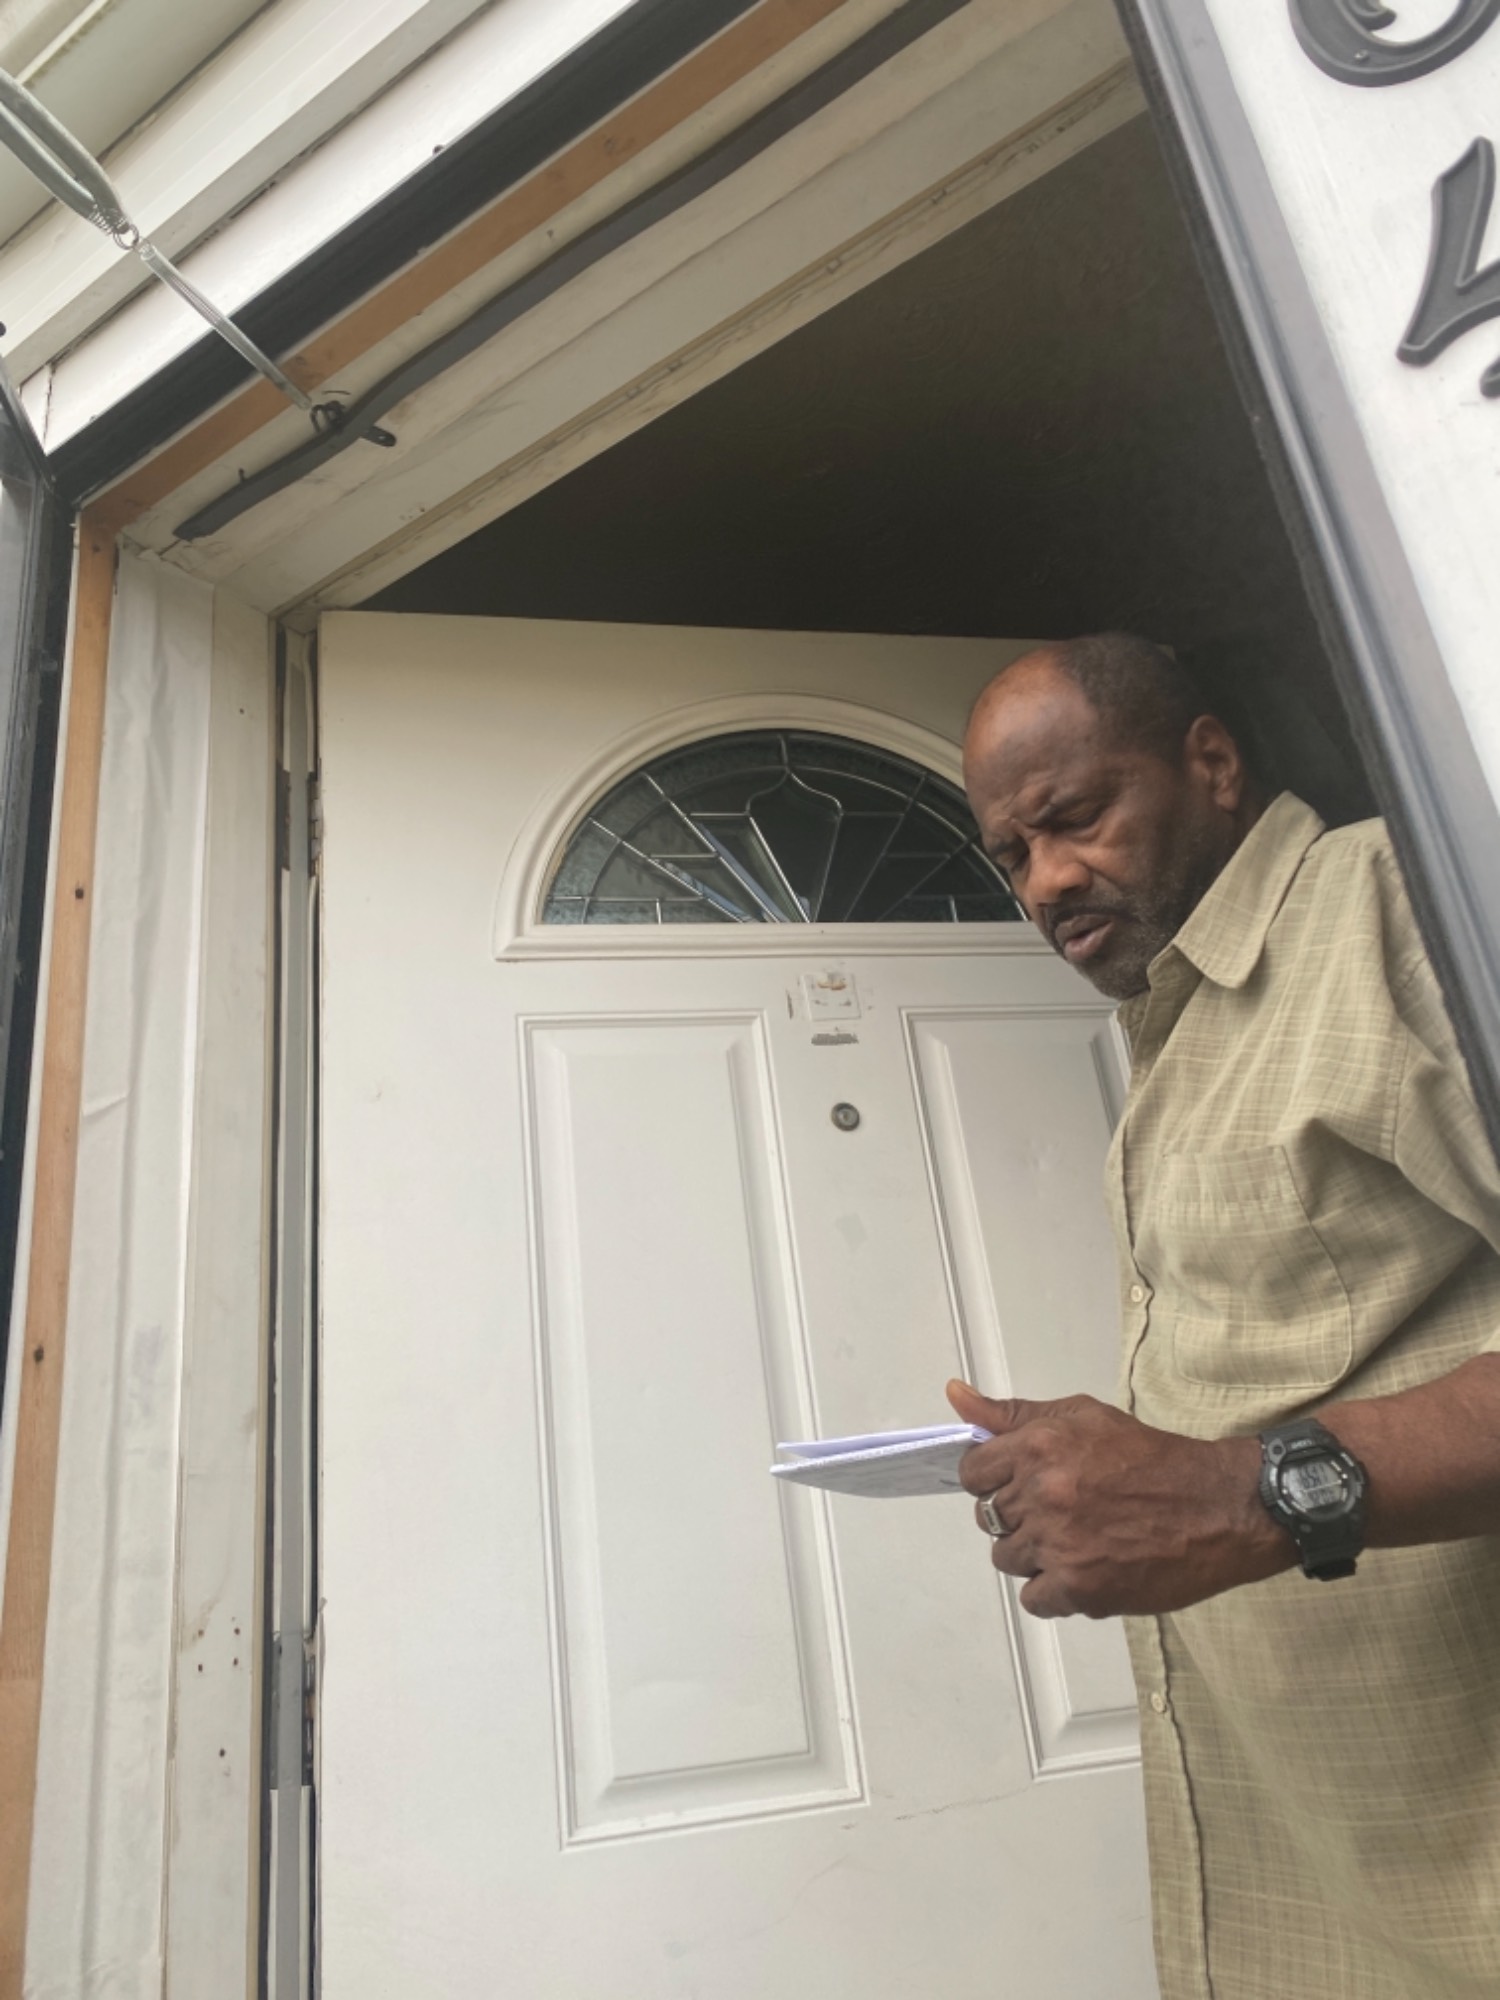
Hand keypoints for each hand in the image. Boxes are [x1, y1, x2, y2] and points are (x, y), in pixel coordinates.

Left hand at [946, 1380, 1292, 1618]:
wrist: (1216, 1506)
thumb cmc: (1151, 1458)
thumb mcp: (1083, 1416)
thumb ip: (1014, 1414)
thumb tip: (955, 1396)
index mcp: (1039, 1447)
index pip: (972, 1473)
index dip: (992, 1479)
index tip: (1017, 1483)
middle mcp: (1043, 1495)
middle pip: (989, 1518)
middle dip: (1017, 1515)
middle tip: (1059, 1511)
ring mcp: (1060, 1545)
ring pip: (1007, 1559)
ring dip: (1033, 1554)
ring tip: (1075, 1539)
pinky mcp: (1081, 1589)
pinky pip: (1034, 1599)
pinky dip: (1054, 1590)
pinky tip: (1083, 1569)